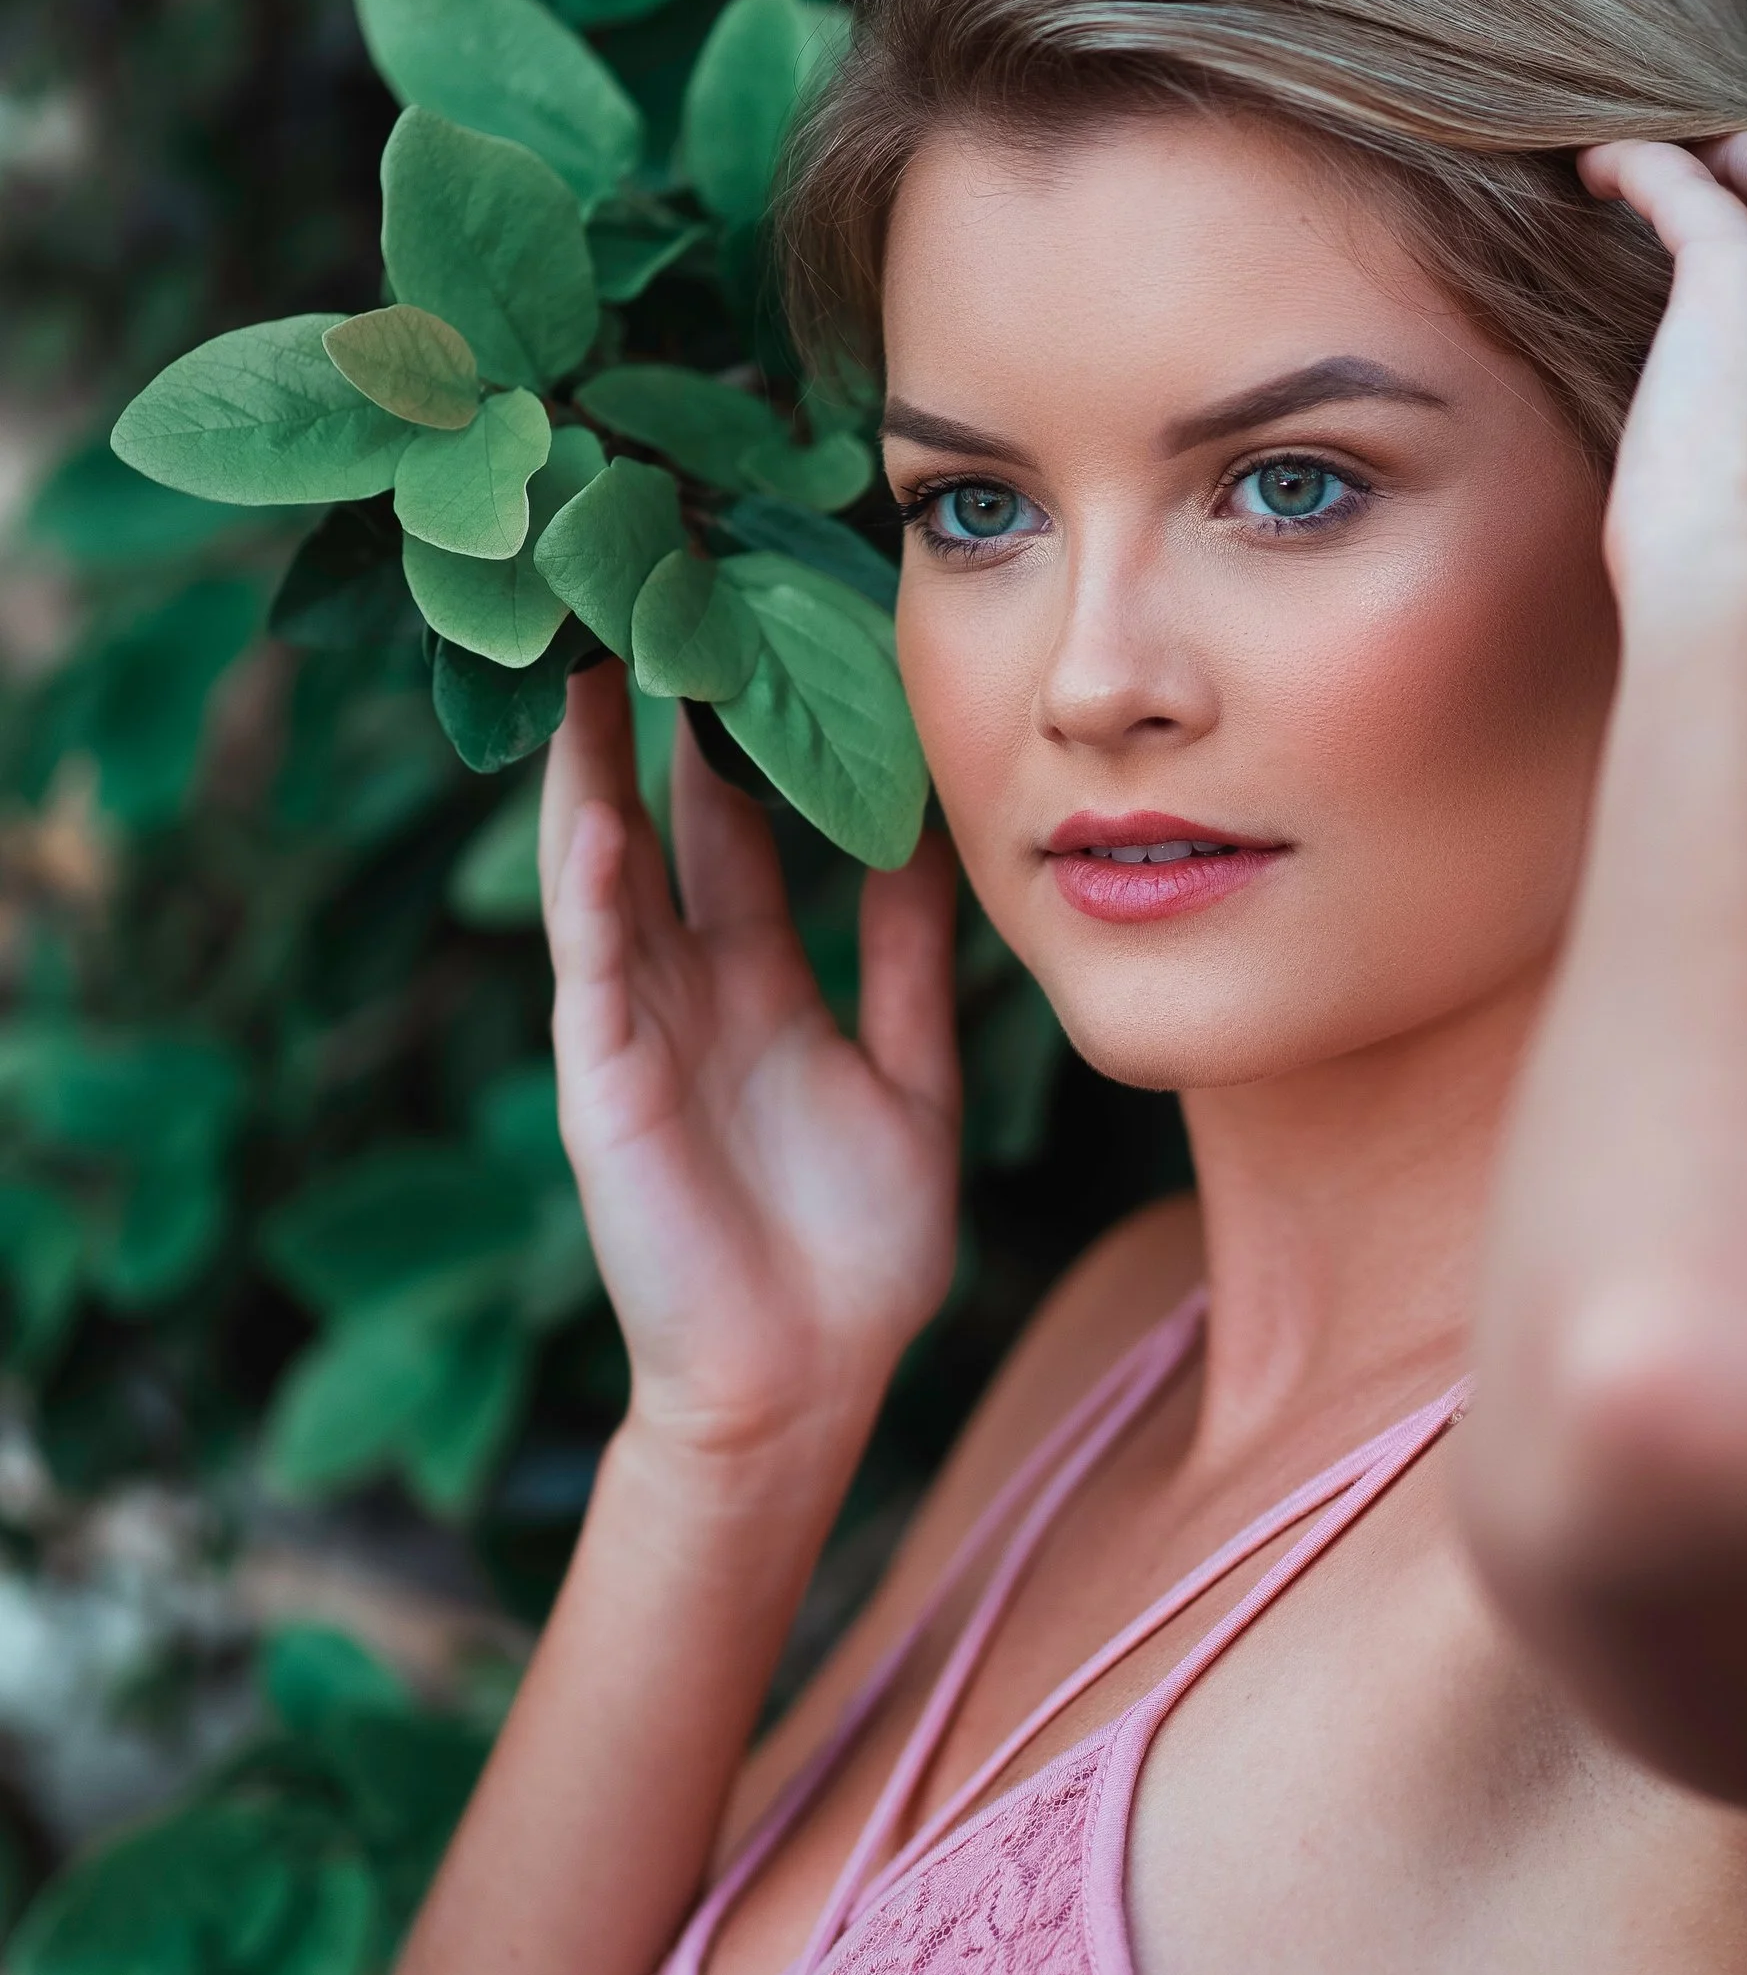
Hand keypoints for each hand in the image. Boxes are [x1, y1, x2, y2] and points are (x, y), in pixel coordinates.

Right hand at [538, 663, 959, 1470]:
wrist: (802, 1388)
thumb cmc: (854, 1253)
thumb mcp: (909, 1076)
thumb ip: (909, 964)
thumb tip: (935, 844)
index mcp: (760, 981)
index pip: (735, 824)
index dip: (737, 728)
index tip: (749, 620)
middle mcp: (688, 985)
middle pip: (657, 816)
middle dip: (646, 711)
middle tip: (643, 587)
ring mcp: (639, 1028)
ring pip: (606, 867)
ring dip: (589, 765)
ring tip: (583, 650)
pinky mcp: (610, 1084)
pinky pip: (598, 968)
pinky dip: (592, 889)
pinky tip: (592, 809)